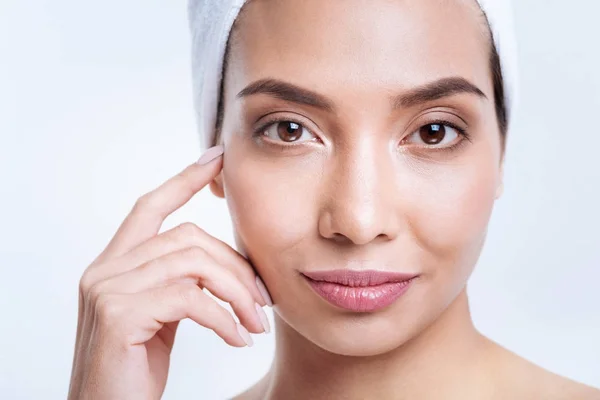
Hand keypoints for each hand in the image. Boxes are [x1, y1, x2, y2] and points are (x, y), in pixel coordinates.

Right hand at [68, 146, 272, 399]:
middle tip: (264, 298)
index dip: (184, 180)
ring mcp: (108, 289)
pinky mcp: (119, 315)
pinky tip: (238, 338)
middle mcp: (105, 269)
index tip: (216, 159)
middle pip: (188, 237)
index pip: (150, 207)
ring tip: (256, 322)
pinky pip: (190, 298)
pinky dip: (224, 317)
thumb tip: (225, 263)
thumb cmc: (135, 368)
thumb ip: (179, 282)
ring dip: (237, 293)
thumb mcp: (161, 316)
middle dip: (236, 265)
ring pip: (194, 263)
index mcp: (114, 263)